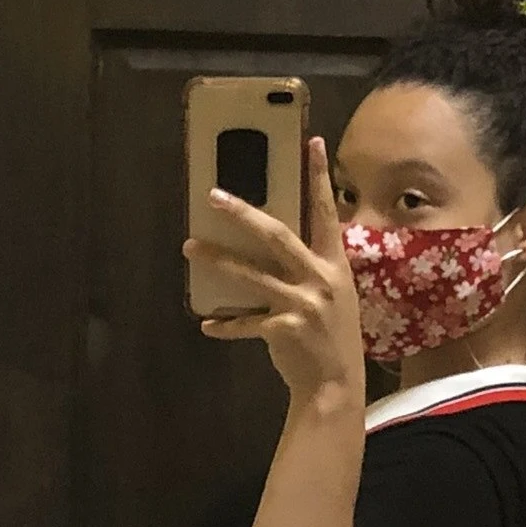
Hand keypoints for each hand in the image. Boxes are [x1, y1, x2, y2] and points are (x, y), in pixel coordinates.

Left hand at [183, 135, 365, 402]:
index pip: (324, 211)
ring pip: (251, 275)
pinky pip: (245, 322)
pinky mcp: (284, 329)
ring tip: (190, 248)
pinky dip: (225, 324)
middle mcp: (320, 278)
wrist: (336, 384)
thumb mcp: (333, 294)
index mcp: (334, 264)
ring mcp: (302, 303)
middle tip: (213, 195)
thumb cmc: (330, 336)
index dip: (318, 177)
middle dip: (243, 213)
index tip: (311, 142)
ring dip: (218, 260)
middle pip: (276, 235)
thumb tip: (275, 242)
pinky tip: (207, 324)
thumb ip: (311, 267)